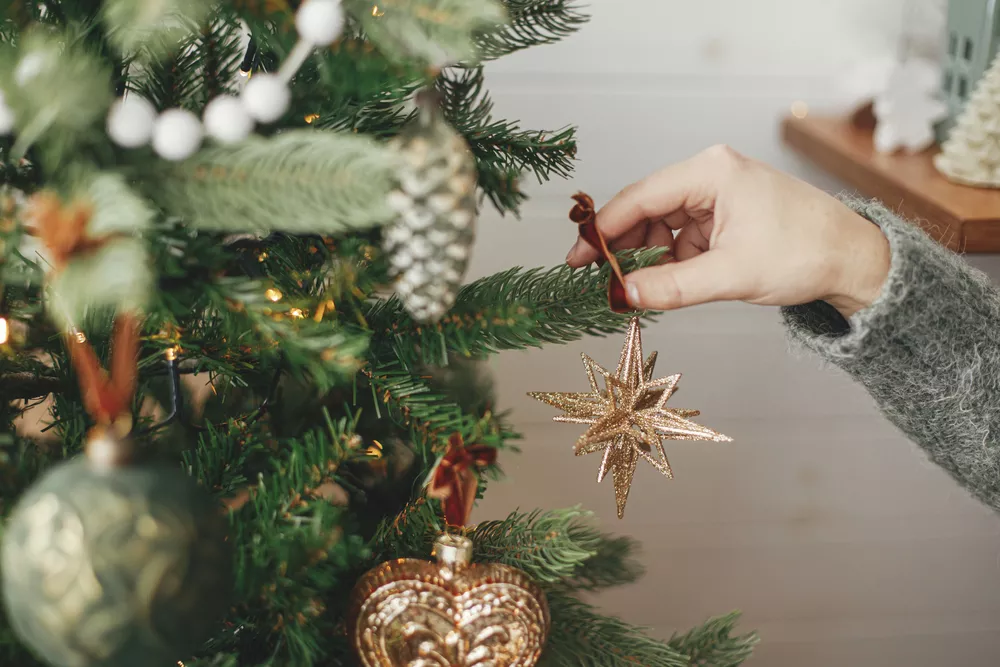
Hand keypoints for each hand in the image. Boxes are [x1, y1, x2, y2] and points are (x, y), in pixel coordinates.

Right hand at [565, 146, 890, 317]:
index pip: (640, 197)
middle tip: (597, 279)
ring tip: (633, 288)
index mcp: (711, 172)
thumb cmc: (805, 254)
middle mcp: (710, 175)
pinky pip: (682, 236)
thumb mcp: (731, 275)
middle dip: (621, 246)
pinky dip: (669, 259)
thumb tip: (623, 296)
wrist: (854, 260)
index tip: (577, 257)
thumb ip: (671, 286)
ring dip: (646, 256)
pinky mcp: (724, 215)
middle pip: (646, 209)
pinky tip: (661, 283)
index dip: (603, 229)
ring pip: (662, 224)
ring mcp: (717, 195)